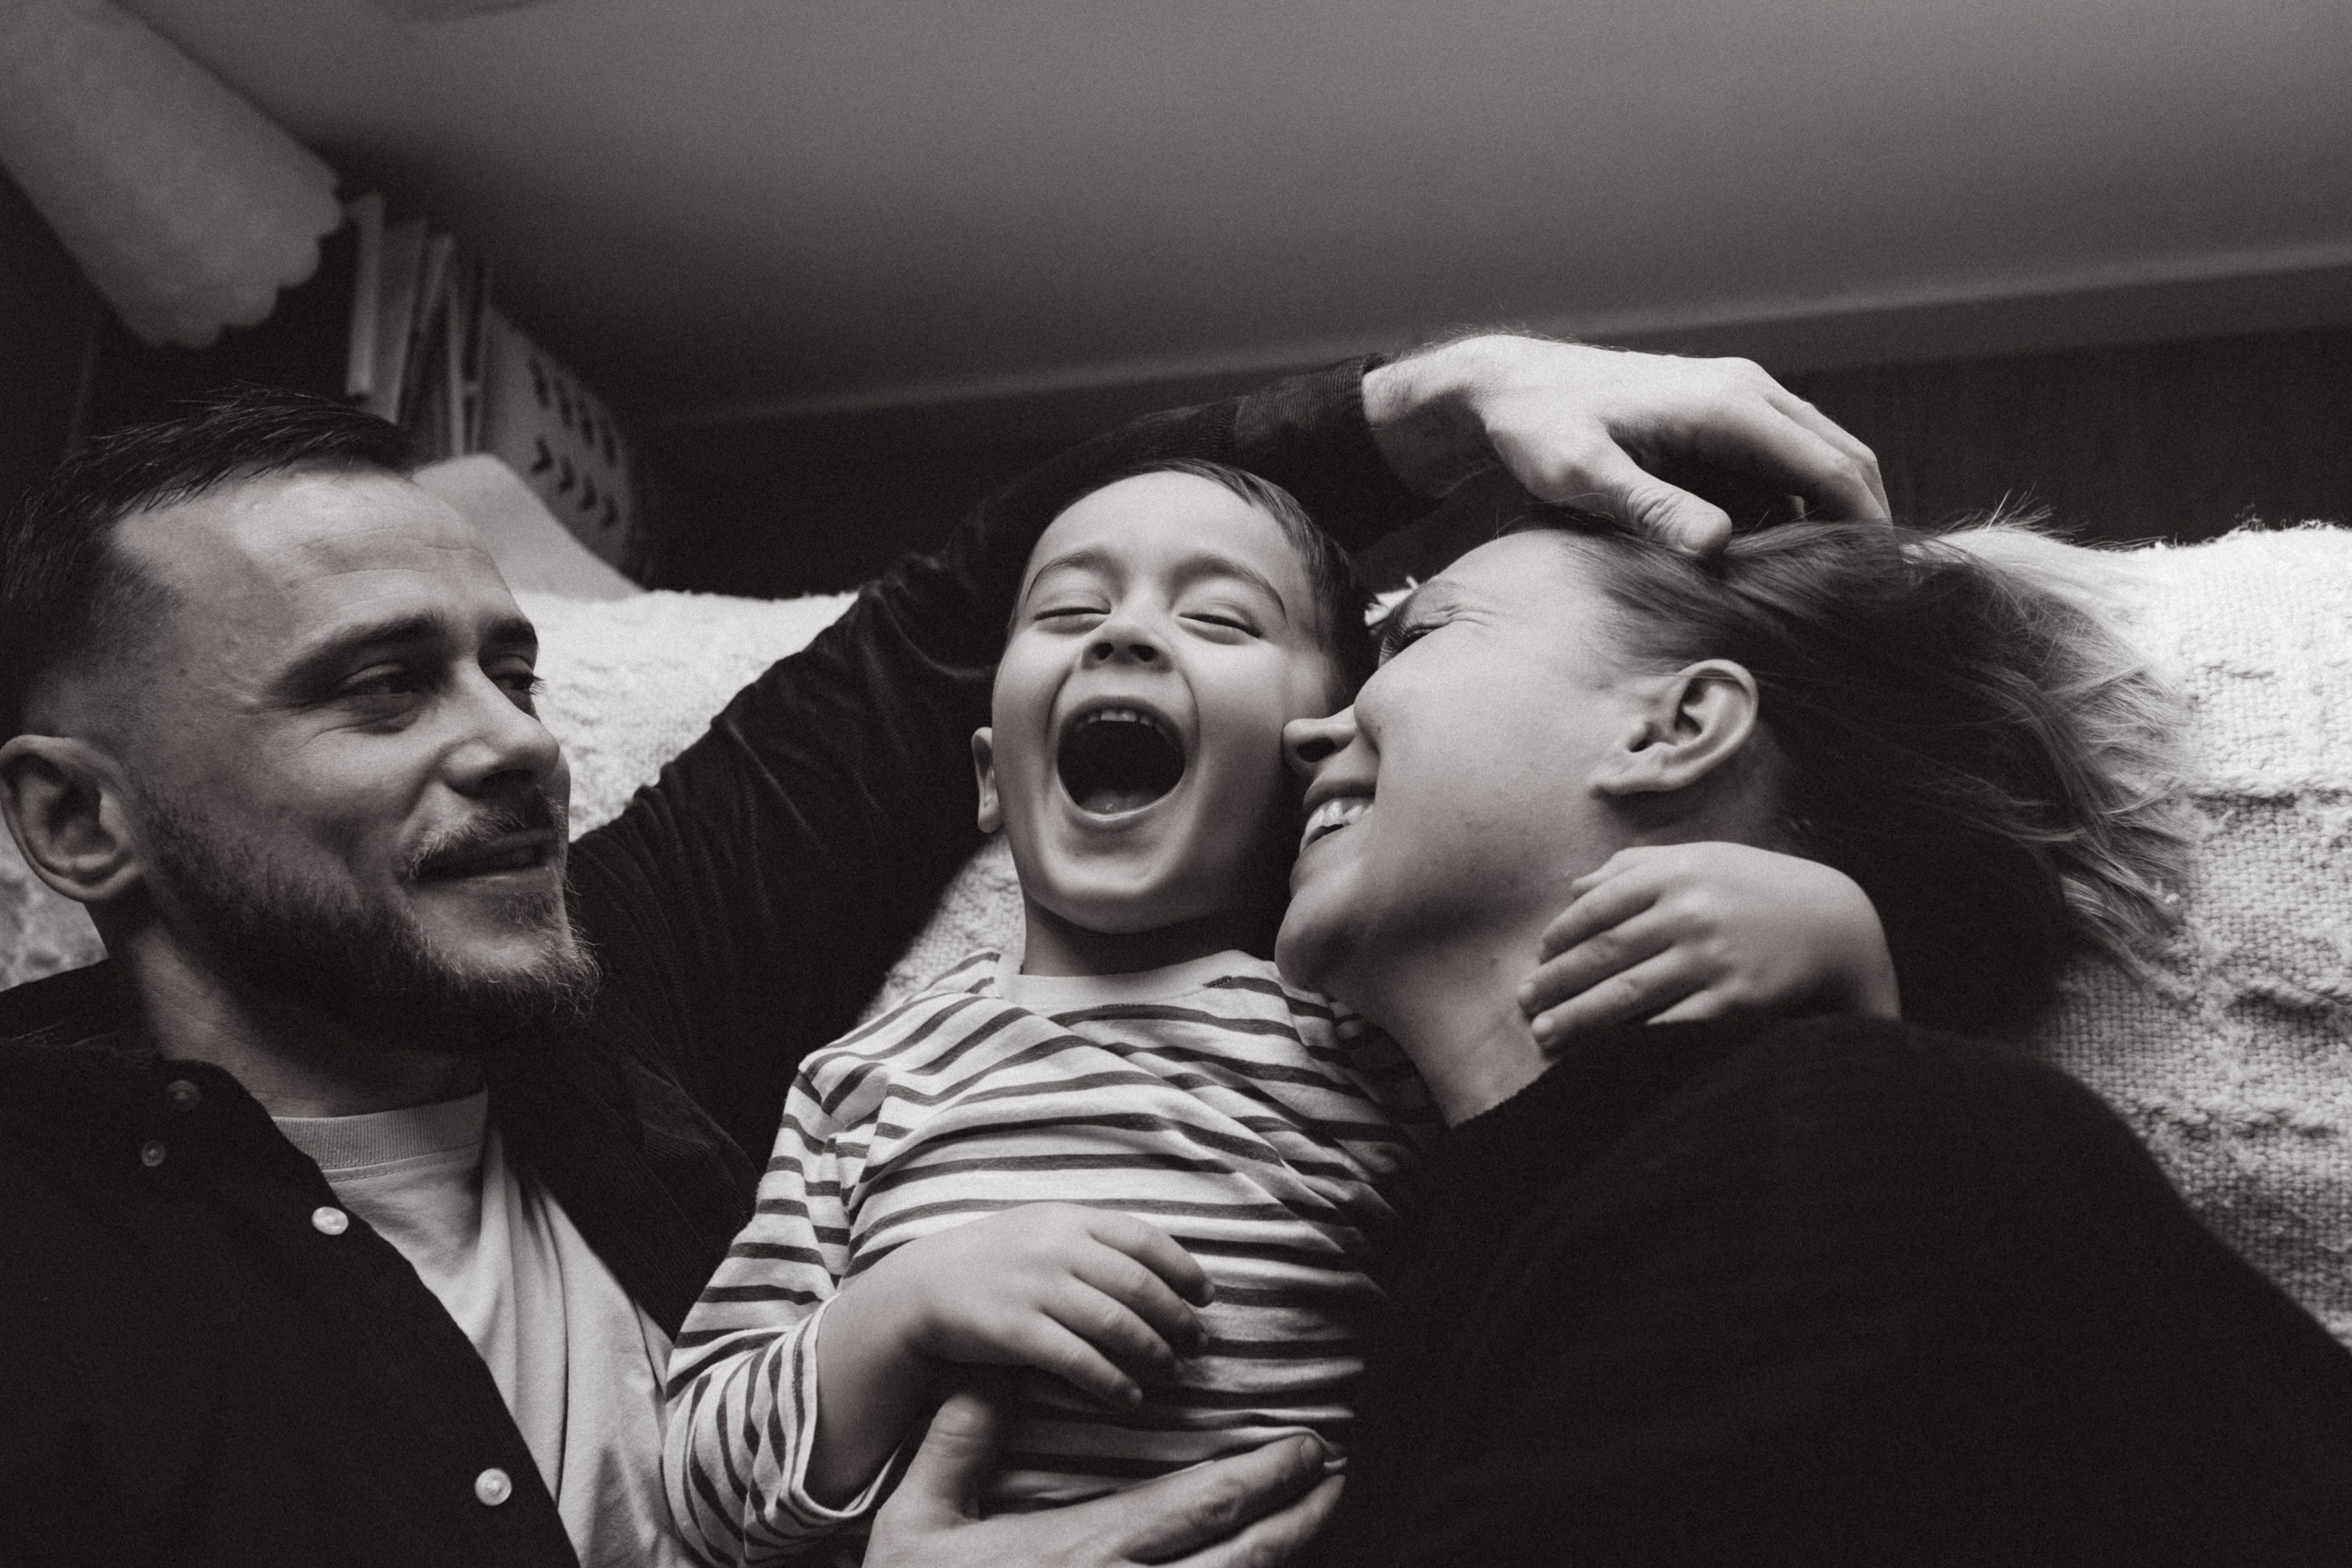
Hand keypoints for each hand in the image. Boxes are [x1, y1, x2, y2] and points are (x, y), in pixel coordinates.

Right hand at [858, 1204, 1213, 1407]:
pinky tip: (1131, 1397)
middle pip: (1138, 1286)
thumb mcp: (1041, 1229)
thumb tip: (1160, 1268)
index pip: (1144, 1239)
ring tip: (1173, 1373)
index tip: (1207, 1297)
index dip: (1183, 1270)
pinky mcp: (1016, 1331)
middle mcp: (1056, 1248)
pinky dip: (1113, 1381)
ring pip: (1115, 1324)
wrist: (920, 1287)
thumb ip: (1093, 1239)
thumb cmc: (993, 1261)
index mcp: (1068, 1218)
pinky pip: (1079, 1360)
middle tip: (1199, 1345)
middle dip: (1178, 1319)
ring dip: (1154, 1353)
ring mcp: (1035, 1288)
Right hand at [865, 1383, 1341, 1567]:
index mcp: (1083, 1551)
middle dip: (1299, 1512)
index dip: (1264, 1476)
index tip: (1306, 1445)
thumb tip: (997, 1368)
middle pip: (1243, 1555)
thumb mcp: (917, 1520)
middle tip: (1336, 1474)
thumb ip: (959, 1441)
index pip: (1198, 1505)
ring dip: (1288, 1554)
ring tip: (1321, 1517)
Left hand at [1363, 335, 1888, 552]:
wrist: (1511, 384)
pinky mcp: (1724, 407)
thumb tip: (1717, 547)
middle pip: (1843, 456)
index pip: (1831, 467)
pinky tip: (1779, 548)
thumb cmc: (1539, 429)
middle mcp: (1749, 389)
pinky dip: (1801, 495)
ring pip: (1820, 453)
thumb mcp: (1584, 476)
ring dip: (1834, 509)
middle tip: (1867, 593)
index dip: (1864, 525)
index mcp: (1730, 405)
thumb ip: (1650, 508)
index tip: (1878, 585)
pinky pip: (1786, 453)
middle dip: (1864, 520)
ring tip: (1829, 579)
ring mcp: (1740, 393)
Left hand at [1518, 843, 1899, 1047]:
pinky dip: (1633, 1041)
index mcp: (1676, 873)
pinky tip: (1604, 1055)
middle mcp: (1690, 913)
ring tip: (1546, 1037)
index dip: (1560, 938)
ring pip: (1627, 994)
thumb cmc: (1756, 888)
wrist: (1837, 921)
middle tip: (1525, 1005)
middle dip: (1556, 984)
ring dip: (1578, 1019)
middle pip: (1603, 955)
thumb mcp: (1701, 859)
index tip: (1539, 960)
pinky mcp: (1737, 999)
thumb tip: (1574, 889)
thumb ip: (1634, 868)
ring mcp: (1713, 957)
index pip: (1597, 909)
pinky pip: (1672, 1024)